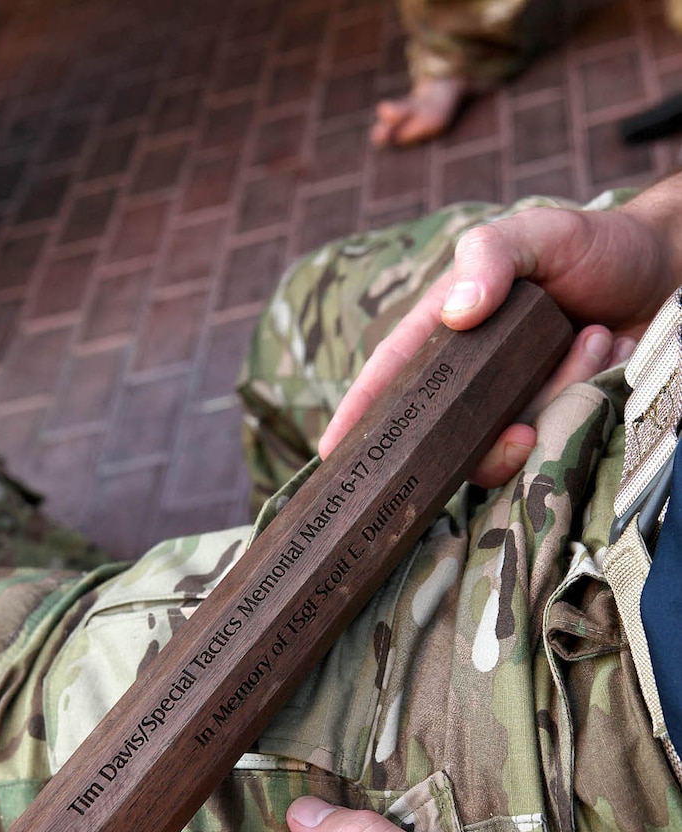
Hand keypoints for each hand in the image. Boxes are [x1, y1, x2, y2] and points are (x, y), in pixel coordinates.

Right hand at [318, 178, 681, 483]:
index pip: (392, 375)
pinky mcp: (559, 419)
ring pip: (509, 444)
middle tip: (518, 430)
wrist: (667, 270)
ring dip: (557, 398)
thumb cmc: (593, 244)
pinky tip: (607, 355)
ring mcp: (517, 402)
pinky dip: (586, 400)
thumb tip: (457, 313)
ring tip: (592, 342)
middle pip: (448, 433)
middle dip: (484, 440)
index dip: (361, 413)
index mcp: (449, 331)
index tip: (333, 450)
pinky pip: (557, 439)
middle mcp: (475, 377)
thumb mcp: (534, 232)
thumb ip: (491, 257)